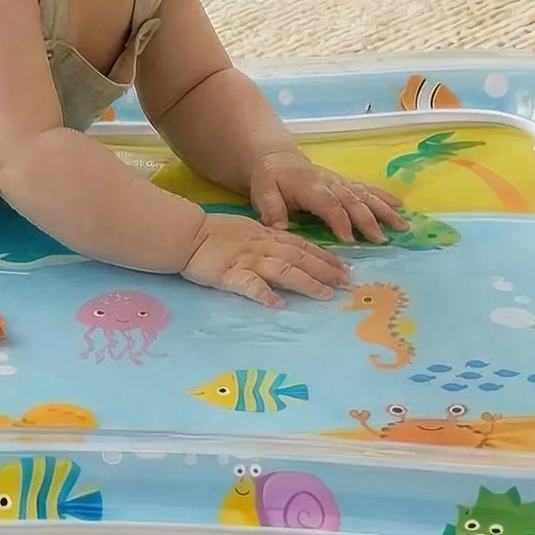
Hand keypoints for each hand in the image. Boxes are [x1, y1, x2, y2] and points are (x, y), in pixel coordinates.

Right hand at [181, 209, 349, 307]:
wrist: (188, 234)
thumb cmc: (217, 232)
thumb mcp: (250, 229)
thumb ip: (271, 239)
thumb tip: (293, 250)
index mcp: (269, 236)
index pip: (304, 247)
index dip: (326, 258)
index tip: (345, 269)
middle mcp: (265, 247)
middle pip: (301, 259)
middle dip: (326, 271)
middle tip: (346, 284)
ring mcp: (249, 261)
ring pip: (283, 271)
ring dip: (306, 282)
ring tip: (324, 295)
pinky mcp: (231, 275)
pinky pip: (251, 286)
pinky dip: (266, 294)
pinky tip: (278, 305)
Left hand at [250, 149, 406, 245]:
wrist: (278, 160)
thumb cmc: (270, 180)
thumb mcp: (262, 193)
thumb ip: (270, 209)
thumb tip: (279, 227)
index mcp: (310, 187)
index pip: (328, 204)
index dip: (340, 220)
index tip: (350, 239)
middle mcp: (330, 183)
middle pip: (353, 200)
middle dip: (368, 220)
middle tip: (381, 240)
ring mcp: (341, 183)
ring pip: (365, 195)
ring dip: (384, 210)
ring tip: (402, 226)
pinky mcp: (346, 183)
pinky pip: (368, 189)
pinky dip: (385, 197)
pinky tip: (400, 207)